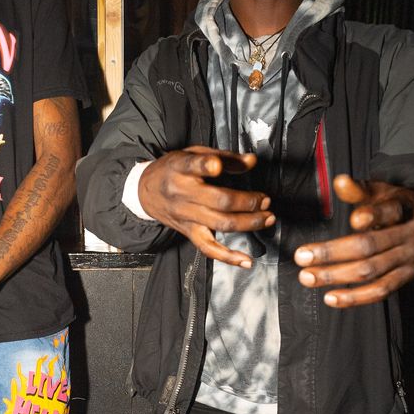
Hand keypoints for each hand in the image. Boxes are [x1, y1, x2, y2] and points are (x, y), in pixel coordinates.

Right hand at [138, 146, 275, 268]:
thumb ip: (224, 156)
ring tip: (267, 218)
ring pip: (220, 224)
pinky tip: (246, 261)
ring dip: (248, 223)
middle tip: (265, 199)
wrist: (146, 192)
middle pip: (219, 200)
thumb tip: (251, 161)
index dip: (205, 165)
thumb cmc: (173, 170)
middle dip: (247, 201)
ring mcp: (186, 216)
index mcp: (181, 169)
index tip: (216, 165)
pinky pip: (209, 248)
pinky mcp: (189, 232)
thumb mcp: (193, 153)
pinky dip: (228, 257)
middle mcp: (182, 193)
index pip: (192, 166)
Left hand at [293, 176, 413, 307]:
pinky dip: (354, 298)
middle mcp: (409, 236)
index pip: (391, 212)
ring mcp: (408, 260)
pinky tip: (330, 297)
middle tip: (302, 256)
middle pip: (370, 246)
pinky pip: (379, 292)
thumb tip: (339, 181)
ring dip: (336, 276)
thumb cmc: (393, 207)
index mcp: (404, 209)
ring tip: (307, 276)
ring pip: (371, 271)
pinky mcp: (404, 279)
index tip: (353, 220)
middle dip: (333, 253)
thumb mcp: (381, 193)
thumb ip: (359, 190)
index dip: (373, 215)